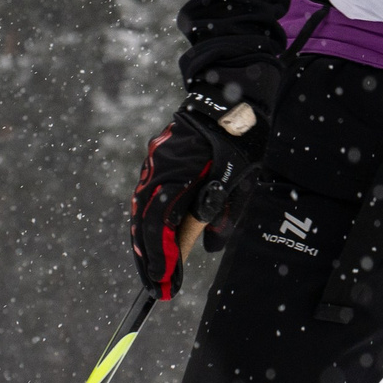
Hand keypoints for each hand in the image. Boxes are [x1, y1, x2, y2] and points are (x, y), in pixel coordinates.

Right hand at [128, 92, 267, 299]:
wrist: (232, 95)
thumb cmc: (240, 137)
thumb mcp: (238, 179)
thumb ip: (220, 214)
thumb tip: (204, 248)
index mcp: (176, 174)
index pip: (159, 226)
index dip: (161, 259)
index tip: (164, 286)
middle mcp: (157, 169)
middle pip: (143, 221)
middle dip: (149, 258)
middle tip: (156, 287)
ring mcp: (154, 163)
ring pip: (142, 209)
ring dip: (147, 242)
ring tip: (155, 271)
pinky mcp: (158, 160)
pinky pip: (148, 196)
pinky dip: (150, 221)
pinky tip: (158, 239)